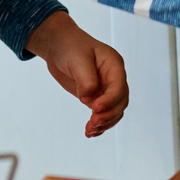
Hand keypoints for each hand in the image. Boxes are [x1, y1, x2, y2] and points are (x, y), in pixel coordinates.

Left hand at [26, 12, 128, 137]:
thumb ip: (86, 79)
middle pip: (120, 102)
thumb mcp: (77, 59)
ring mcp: (106, 89)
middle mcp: (113, 78)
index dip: (110, 100)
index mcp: (114, 65)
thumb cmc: (70, 47)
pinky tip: (90, 132)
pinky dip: (98, 125)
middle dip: (108, 115)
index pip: (119, 87)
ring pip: (114, 111)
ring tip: (89, 130)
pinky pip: (103, 114)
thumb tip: (88, 99)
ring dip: (104, 123)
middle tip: (92, 123)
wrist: (59, 46)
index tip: (94, 109)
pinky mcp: (96, 97)